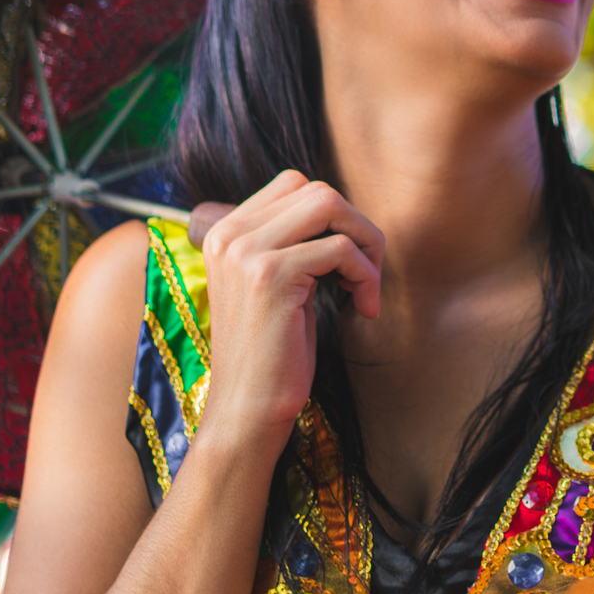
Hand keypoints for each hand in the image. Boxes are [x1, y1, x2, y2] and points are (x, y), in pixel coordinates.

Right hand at [196, 171, 383, 452]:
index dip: (335, 217)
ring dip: (365, 244)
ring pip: (330, 205)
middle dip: (358, 227)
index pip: (295, 185)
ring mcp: (246, 252)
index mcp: (225, 232)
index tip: (346, 261)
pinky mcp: (270, 276)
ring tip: (366, 289)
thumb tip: (344, 212)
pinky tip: (364, 309)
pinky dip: (365, 276)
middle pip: (317, 190)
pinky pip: (340, 248)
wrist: (248, 408)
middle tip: (367, 273)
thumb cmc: (274, 350)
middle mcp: (229, 234)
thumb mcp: (279, 284)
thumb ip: (293, 242)